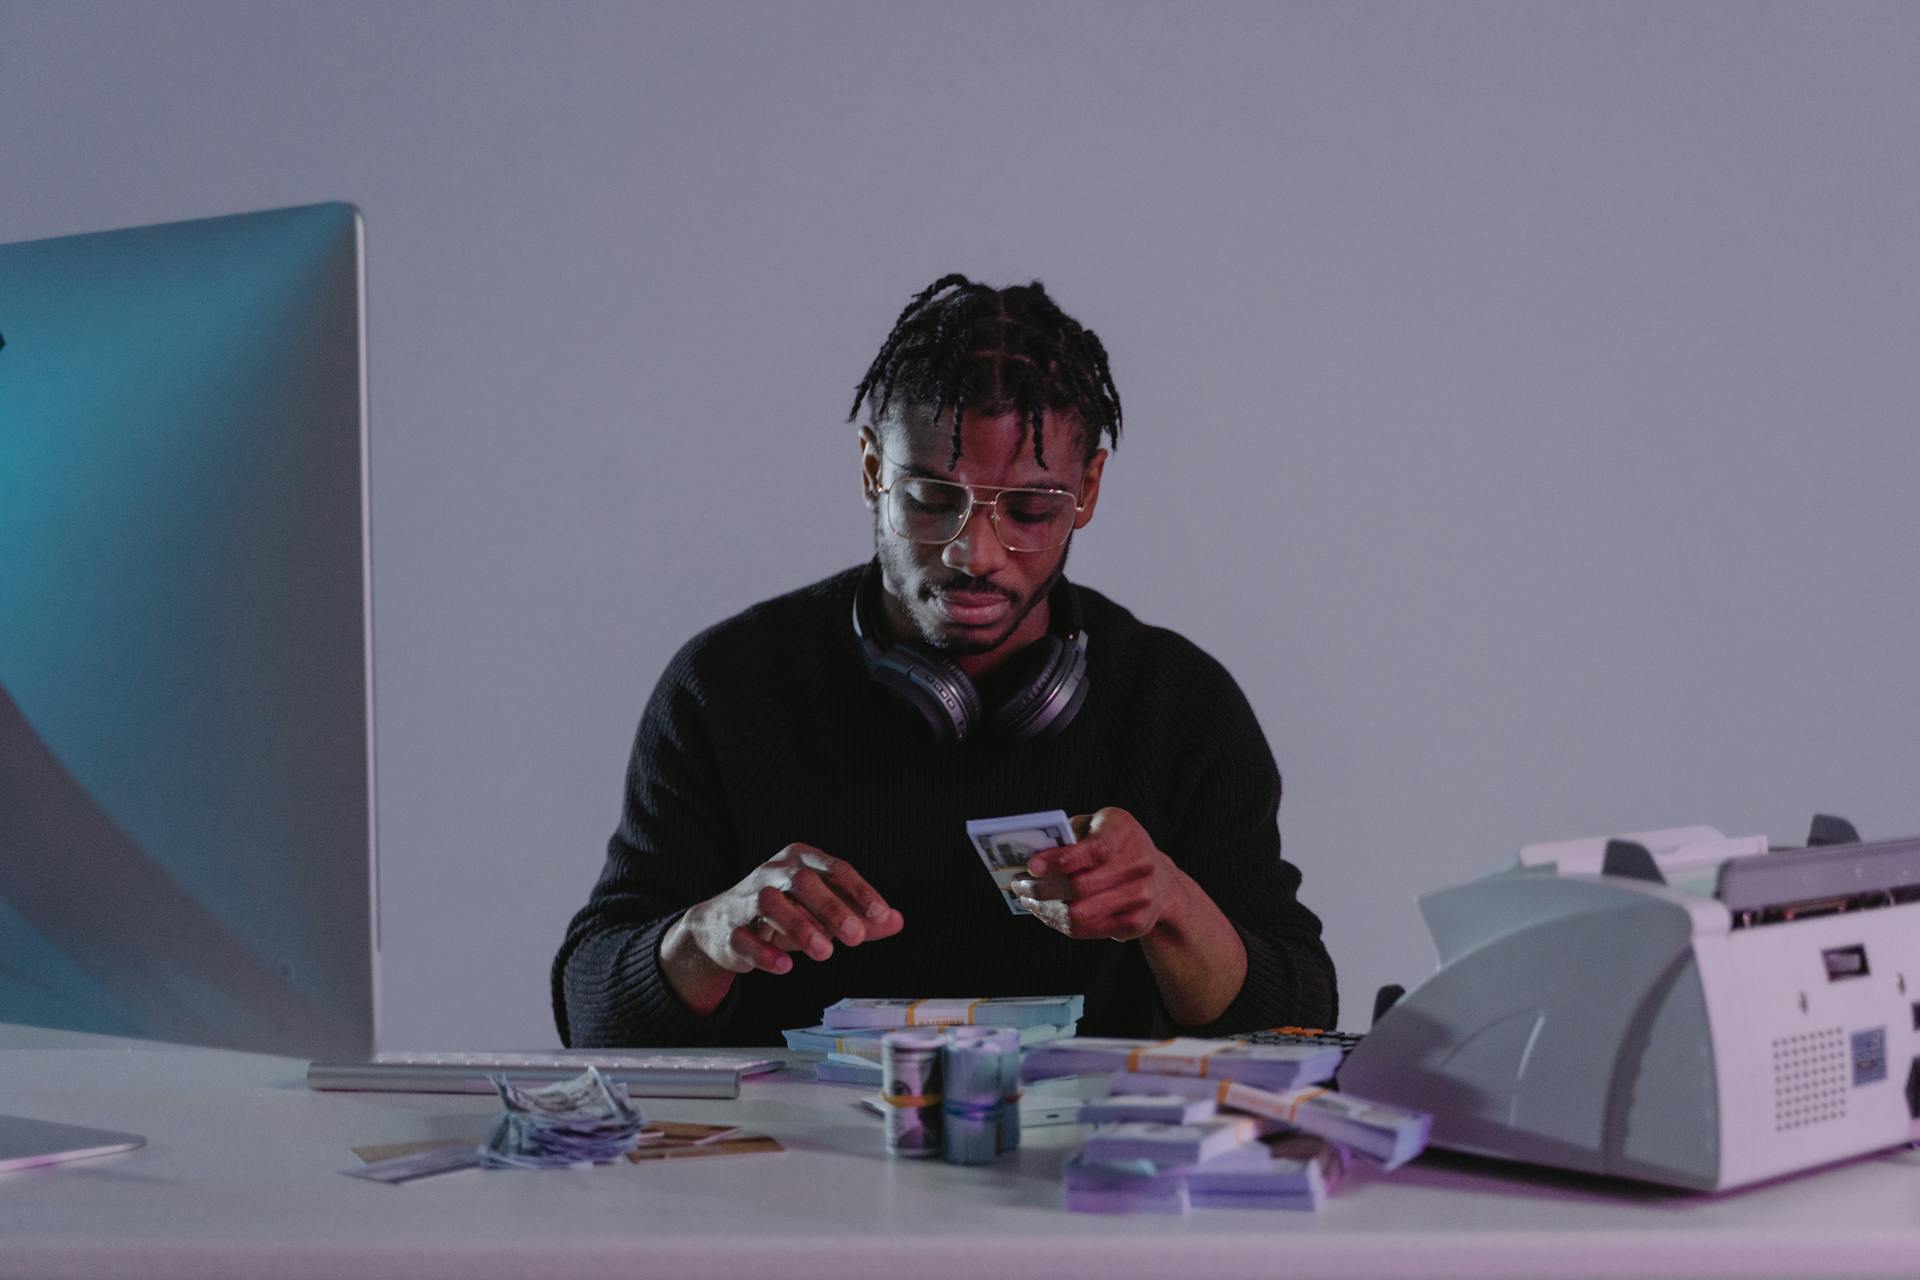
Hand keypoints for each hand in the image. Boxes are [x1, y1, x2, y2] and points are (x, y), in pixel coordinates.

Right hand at [675, 844, 903, 977]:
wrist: (721, 926)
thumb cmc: (784, 912)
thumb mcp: (824, 911)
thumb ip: (860, 916)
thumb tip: (896, 921)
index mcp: (799, 860)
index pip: (834, 869)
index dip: (859, 891)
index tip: (880, 914)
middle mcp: (772, 872)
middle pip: (802, 882)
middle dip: (831, 908)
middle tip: (856, 937)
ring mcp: (746, 899)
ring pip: (770, 905)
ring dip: (800, 927)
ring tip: (825, 952)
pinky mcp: (729, 930)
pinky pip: (745, 938)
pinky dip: (765, 953)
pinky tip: (785, 967)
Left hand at [1009, 807, 1183, 942]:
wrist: (1159, 879)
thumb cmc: (1115, 845)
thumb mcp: (1095, 826)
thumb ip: (1068, 837)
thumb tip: (1033, 858)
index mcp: (1125, 830)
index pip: (1095, 849)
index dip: (1061, 860)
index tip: (1032, 866)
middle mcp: (1141, 863)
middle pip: (1082, 886)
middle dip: (1042, 888)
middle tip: (1018, 884)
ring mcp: (1142, 897)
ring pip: (1080, 914)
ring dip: (1046, 909)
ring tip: (1028, 899)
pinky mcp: (1136, 924)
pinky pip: (1086, 930)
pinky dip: (1059, 923)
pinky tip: (1046, 911)